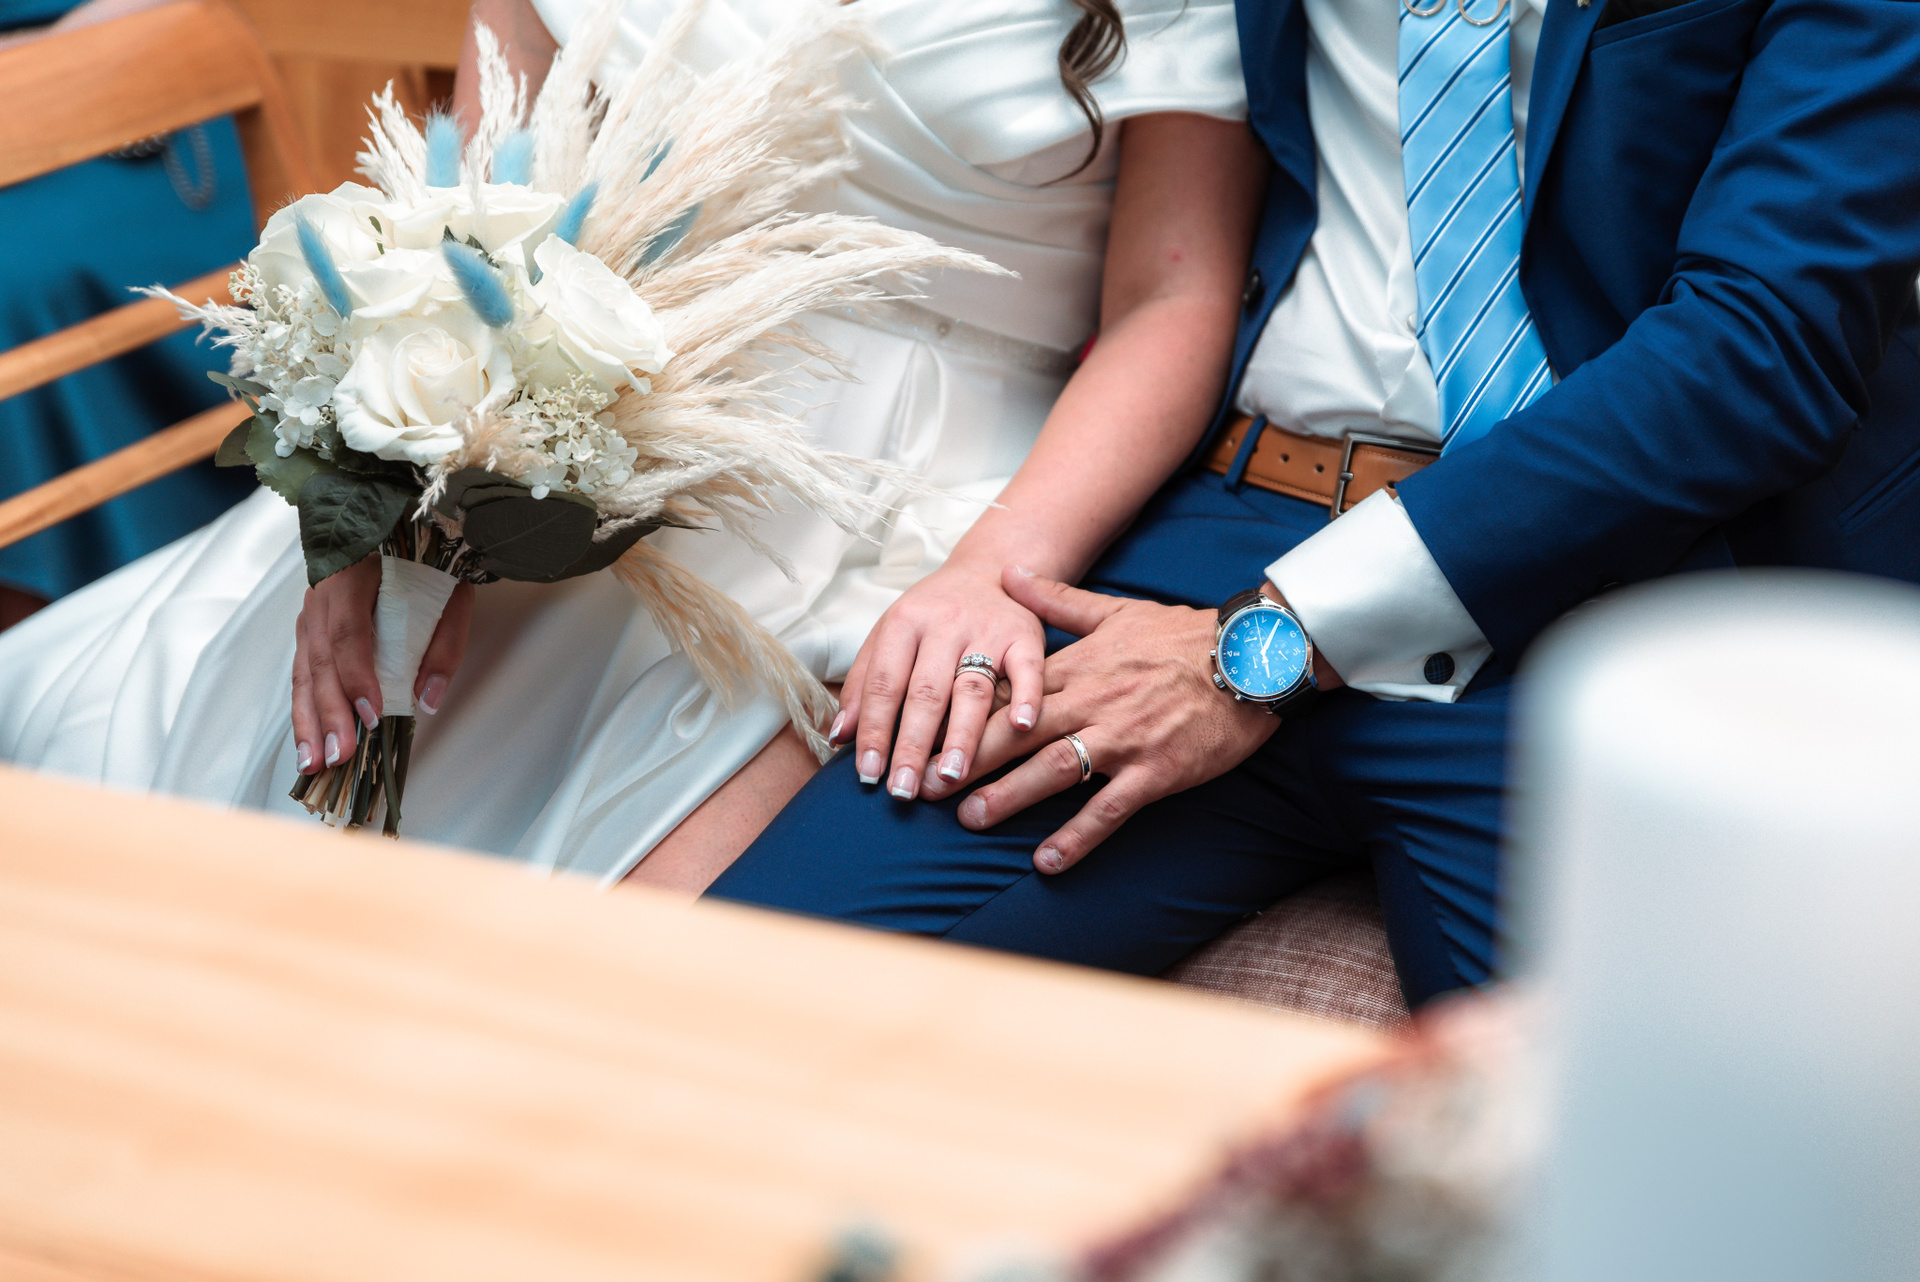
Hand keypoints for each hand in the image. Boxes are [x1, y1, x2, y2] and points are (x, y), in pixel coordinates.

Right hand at [290, 554, 473, 773]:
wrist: (393, 526)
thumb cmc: (426, 562)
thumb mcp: (450, 594)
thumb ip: (444, 645)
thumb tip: (430, 699)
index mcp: (353, 578)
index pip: (349, 634)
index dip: (358, 677)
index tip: (372, 714)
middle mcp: (321, 597)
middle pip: (320, 661)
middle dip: (329, 713)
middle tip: (339, 755)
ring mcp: (310, 614)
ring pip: (303, 673)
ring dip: (308, 721)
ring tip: (313, 763)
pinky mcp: (309, 631)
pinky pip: (303, 673)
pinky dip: (306, 709)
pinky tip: (310, 741)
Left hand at [834, 559, 1046, 801]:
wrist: (988, 570)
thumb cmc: (931, 615)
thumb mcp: (889, 636)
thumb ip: (863, 684)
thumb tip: (840, 736)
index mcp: (904, 623)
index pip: (884, 684)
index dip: (875, 730)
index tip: (868, 773)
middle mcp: (944, 625)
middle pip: (926, 693)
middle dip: (913, 745)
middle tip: (904, 789)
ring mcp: (987, 630)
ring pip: (972, 689)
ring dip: (963, 736)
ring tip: (952, 776)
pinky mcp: (1025, 637)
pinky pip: (1027, 670)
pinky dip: (1025, 697)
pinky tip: (1020, 727)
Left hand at [955, 568, 1306, 874]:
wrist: (1251, 658)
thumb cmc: (1181, 636)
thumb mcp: (1114, 610)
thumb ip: (1056, 599)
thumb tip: (1007, 571)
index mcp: (1077, 668)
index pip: (1009, 693)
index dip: (964, 714)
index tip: (923, 731)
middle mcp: (1091, 703)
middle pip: (1017, 733)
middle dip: (967, 759)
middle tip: (924, 784)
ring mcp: (1122, 739)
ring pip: (1053, 770)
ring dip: (1009, 796)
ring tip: (969, 818)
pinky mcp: (1155, 772)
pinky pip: (1108, 809)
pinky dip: (1077, 837)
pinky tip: (1047, 862)